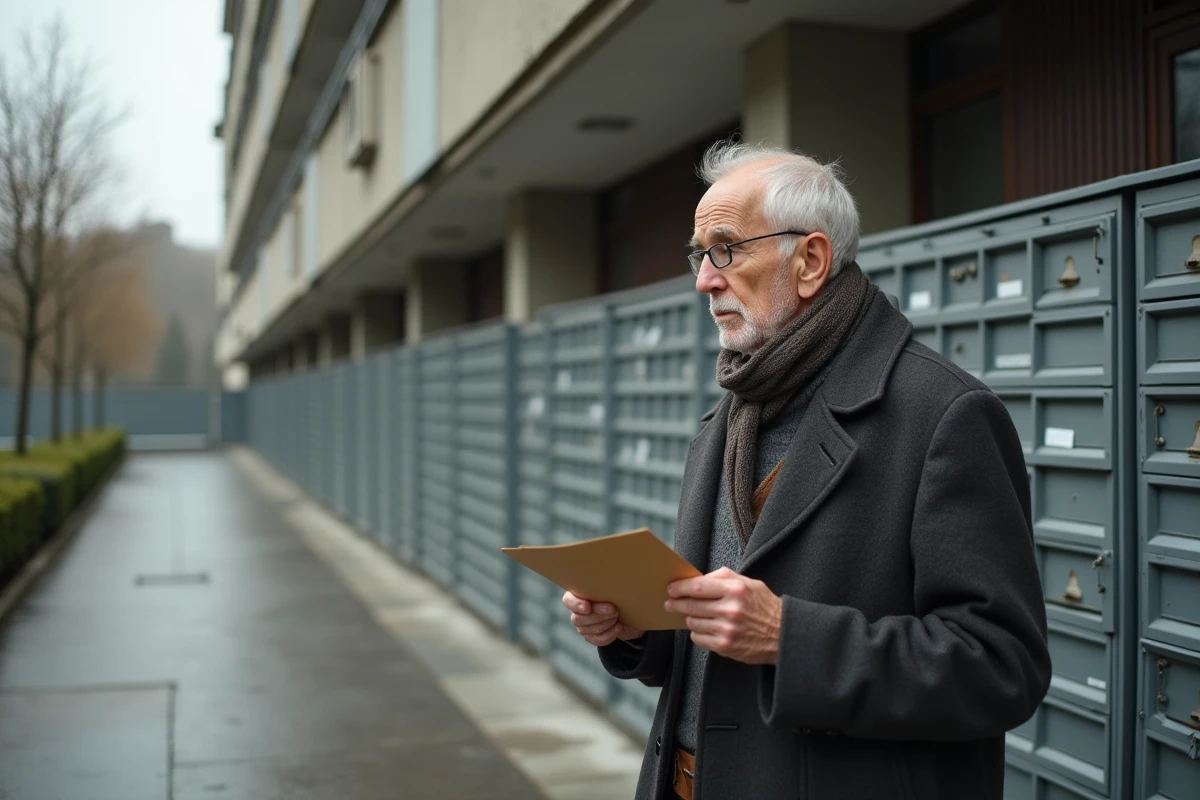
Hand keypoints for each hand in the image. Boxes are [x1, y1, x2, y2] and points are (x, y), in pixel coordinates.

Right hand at [563, 591, 644, 646]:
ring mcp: (584, 626)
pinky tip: (618, 627)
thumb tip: (616, 574)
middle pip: (578, 618)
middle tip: (614, 610)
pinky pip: (596, 639)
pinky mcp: (593, 637)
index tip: (588, 607)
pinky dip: (608, 635)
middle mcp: (579, 611)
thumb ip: (611, 584)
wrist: (634, 613)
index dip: (576, 605)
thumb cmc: (623, 594)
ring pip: (585, 630)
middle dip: (597, 615)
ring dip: (604, 624)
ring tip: (617, 617)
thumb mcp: (618, 587)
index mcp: (580, 594)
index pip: (568, 600)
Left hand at [665, 567, 782, 664]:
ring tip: (694, 615)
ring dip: (690, 618)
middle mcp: (730, 610)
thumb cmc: (765, 606)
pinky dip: (697, 633)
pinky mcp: (725, 646)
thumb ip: (723, 578)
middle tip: (670, 603)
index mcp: (735, 590)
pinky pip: (698, 638)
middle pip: (691, 605)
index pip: (698, 586)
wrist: (783, 635)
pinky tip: (705, 628)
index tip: (671, 588)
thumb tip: (698, 579)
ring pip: (693, 622)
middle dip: (676, 603)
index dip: (680, 587)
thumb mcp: (749, 584)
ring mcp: (727, 630)